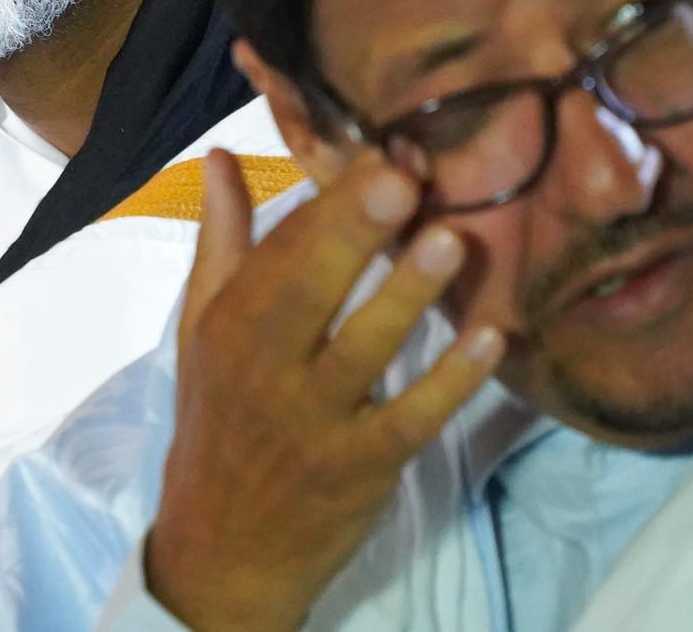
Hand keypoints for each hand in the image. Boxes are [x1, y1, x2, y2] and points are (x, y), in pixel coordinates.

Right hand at [144, 148, 503, 631]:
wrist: (224, 545)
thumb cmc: (219, 418)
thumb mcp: (202, 328)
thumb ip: (222, 241)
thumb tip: (222, 155)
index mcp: (230, 325)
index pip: (278, 250)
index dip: (330, 200)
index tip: (379, 148)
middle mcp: (267, 368)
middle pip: (309, 291)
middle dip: (354, 233)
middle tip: (403, 176)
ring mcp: (316, 421)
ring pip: (365, 350)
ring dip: (407, 296)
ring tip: (449, 242)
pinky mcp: (364, 468)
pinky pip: (412, 419)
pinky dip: (451, 382)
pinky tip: (490, 339)